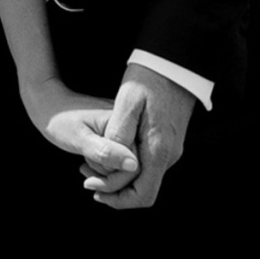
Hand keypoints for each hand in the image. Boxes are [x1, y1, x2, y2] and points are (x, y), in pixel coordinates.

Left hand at [19, 77, 139, 182]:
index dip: (115, 179)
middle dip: (110, 180)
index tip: (90, 182)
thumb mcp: (79, 137)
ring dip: (106, 177)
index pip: (135, 163)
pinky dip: (104, 172)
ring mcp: (126, 133)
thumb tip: (133, 165)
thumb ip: (105, 151)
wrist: (51, 106)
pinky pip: (121, 163)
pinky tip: (88, 168)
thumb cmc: (60, 120)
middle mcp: (130, 127)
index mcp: (123, 121)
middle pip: (134, 168)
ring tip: (85, 169)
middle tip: (87, 177)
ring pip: (128, 169)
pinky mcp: (120, 139)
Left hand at [83, 64, 197, 209]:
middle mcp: (169, 154)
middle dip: (113, 187)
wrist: (173, 59)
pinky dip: (126, 162)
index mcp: (159, 149)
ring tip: (90, 161)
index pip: (143, 195)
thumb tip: (123, 167)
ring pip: (143, 175)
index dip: (116, 199)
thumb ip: (121, 136)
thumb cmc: (148, 77)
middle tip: (85, 175)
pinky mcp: (167, 139)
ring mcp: (170, 147)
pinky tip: (108, 148)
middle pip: (142, 188)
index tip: (92, 189)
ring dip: (118, 174)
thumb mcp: (127, 102)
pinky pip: (147, 161)